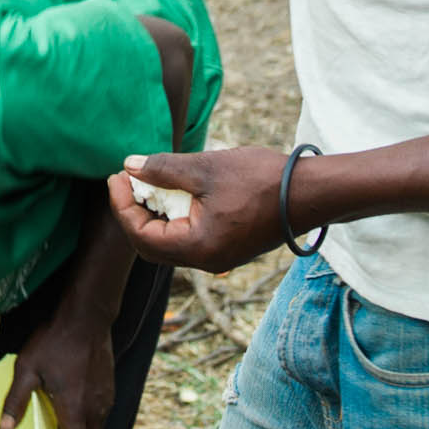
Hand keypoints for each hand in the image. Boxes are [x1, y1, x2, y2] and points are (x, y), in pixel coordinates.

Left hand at [0, 309, 114, 428]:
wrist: (87, 317)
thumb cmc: (54, 342)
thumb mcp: (27, 368)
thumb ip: (16, 399)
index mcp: (75, 411)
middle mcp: (95, 411)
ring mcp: (104, 400)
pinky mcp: (107, 390)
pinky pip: (99, 418)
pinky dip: (88, 428)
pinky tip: (72, 420)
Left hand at [107, 148, 296, 271]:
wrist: (312, 193)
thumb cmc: (262, 179)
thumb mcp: (205, 168)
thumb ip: (164, 169)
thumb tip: (130, 167)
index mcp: (198, 249)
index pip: (141, 236)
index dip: (122, 206)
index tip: (116, 176)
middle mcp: (206, 262)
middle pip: (152, 246)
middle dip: (133, 212)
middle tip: (126, 179)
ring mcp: (219, 257)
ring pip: (170, 242)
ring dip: (154, 213)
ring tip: (147, 181)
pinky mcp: (228, 248)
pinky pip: (189, 238)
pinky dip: (174, 216)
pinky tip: (173, 191)